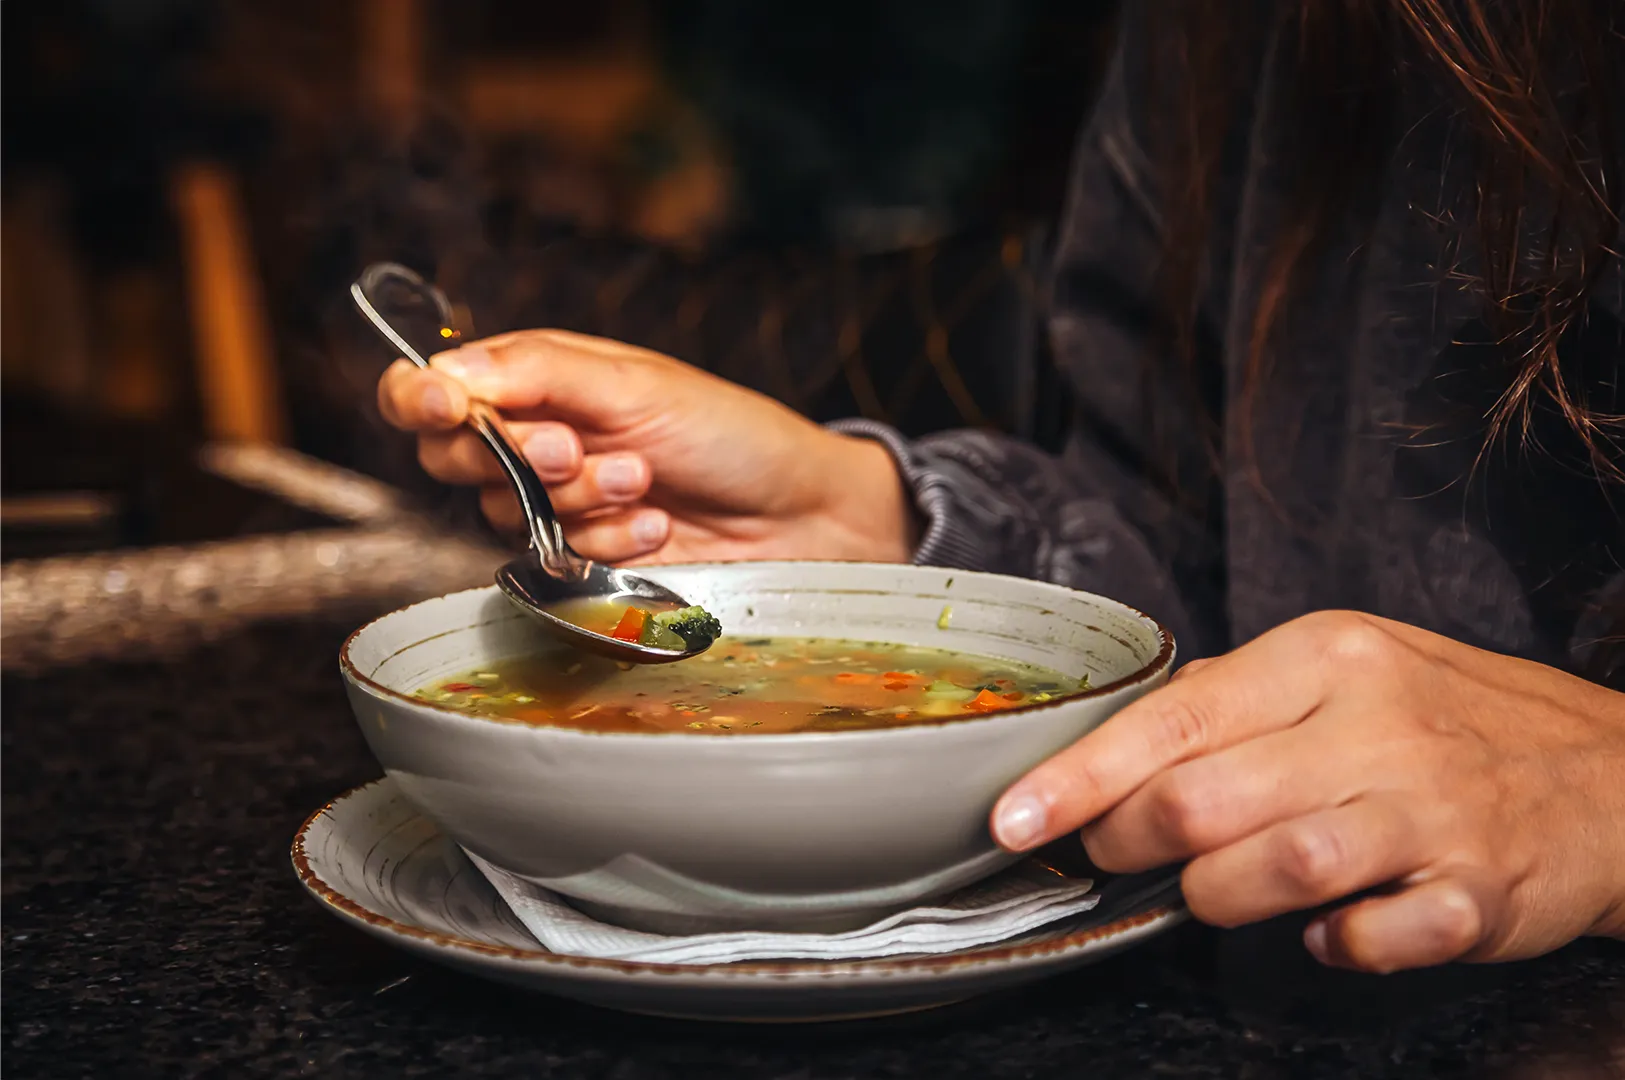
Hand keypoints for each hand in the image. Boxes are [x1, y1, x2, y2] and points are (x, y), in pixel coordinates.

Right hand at [376, 329, 917, 563]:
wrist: (800, 516)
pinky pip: (550, 558)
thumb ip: (538, 374)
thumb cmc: (731, 433)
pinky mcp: (581, 561)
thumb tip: (446, 370)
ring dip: (578, 497)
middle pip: (450, 456)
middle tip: (574, 446)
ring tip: (646, 479)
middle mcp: (536, 437)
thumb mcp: (637, 384)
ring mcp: (556, 502)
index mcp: (539, 378)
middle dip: (512, 454)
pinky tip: (656, 524)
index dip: (420, 399)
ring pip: (502, 511)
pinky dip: (605, 541)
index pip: (435, 387)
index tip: (444, 407)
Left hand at [990, 610, 1624, 971]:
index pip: (1173, 720)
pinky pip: (1375, 938)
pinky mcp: (1479, 893)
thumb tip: (1118, 737)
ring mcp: (1433, 811)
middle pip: (1204, 799)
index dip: (1081, 778)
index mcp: (1326, 658)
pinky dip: (1335, 947)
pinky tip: (1329, 931)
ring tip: (1209, 891)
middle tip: (1112, 853)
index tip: (1015, 818)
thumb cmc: (1450, 719)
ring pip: (1277, 866)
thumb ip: (1232, 698)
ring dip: (1216, 895)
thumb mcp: (1344, 669)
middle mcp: (1377, 725)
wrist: (1610, 775)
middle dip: (1129, 840)